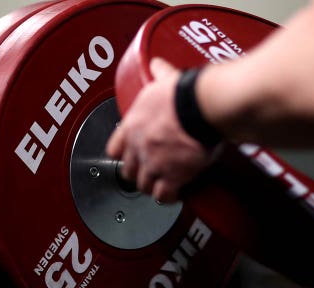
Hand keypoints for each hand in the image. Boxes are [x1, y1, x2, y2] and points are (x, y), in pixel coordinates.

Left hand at [106, 58, 213, 202]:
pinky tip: (173, 194)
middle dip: (136, 172)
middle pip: (127, 170)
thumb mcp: (165, 80)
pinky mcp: (172, 176)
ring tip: (159, 185)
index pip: (113, 148)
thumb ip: (158, 74)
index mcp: (132, 125)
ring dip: (151, 186)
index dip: (121, 154)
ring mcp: (154, 163)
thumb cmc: (184, 94)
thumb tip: (157, 64)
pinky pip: (164, 194)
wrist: (200, 108)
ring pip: (144, 185)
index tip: (127, 155)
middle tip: (147, 171)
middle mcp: (138, 147)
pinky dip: (168, 196)